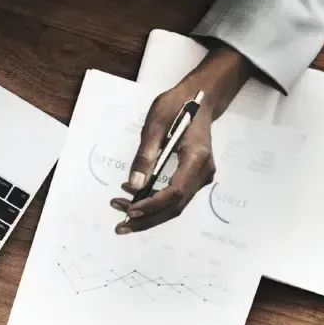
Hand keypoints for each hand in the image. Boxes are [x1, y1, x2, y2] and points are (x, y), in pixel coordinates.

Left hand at [112, 45, 252, 232]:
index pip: (175, 192)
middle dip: (146, 218)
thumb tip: (133, 185)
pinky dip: (153, 203)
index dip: (152, 205)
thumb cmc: (177, 105)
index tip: (129, 210)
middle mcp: (203, 172)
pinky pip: (174, 198)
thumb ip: (145, 155)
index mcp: (197, 157)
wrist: (200, 97)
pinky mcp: (193, 178)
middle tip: (120, 226)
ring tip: (120, 209)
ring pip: (174, 206)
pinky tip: (132, 199)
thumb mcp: (155, 123)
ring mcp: (200, 177)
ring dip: (147, 214)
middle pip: (174, 206)